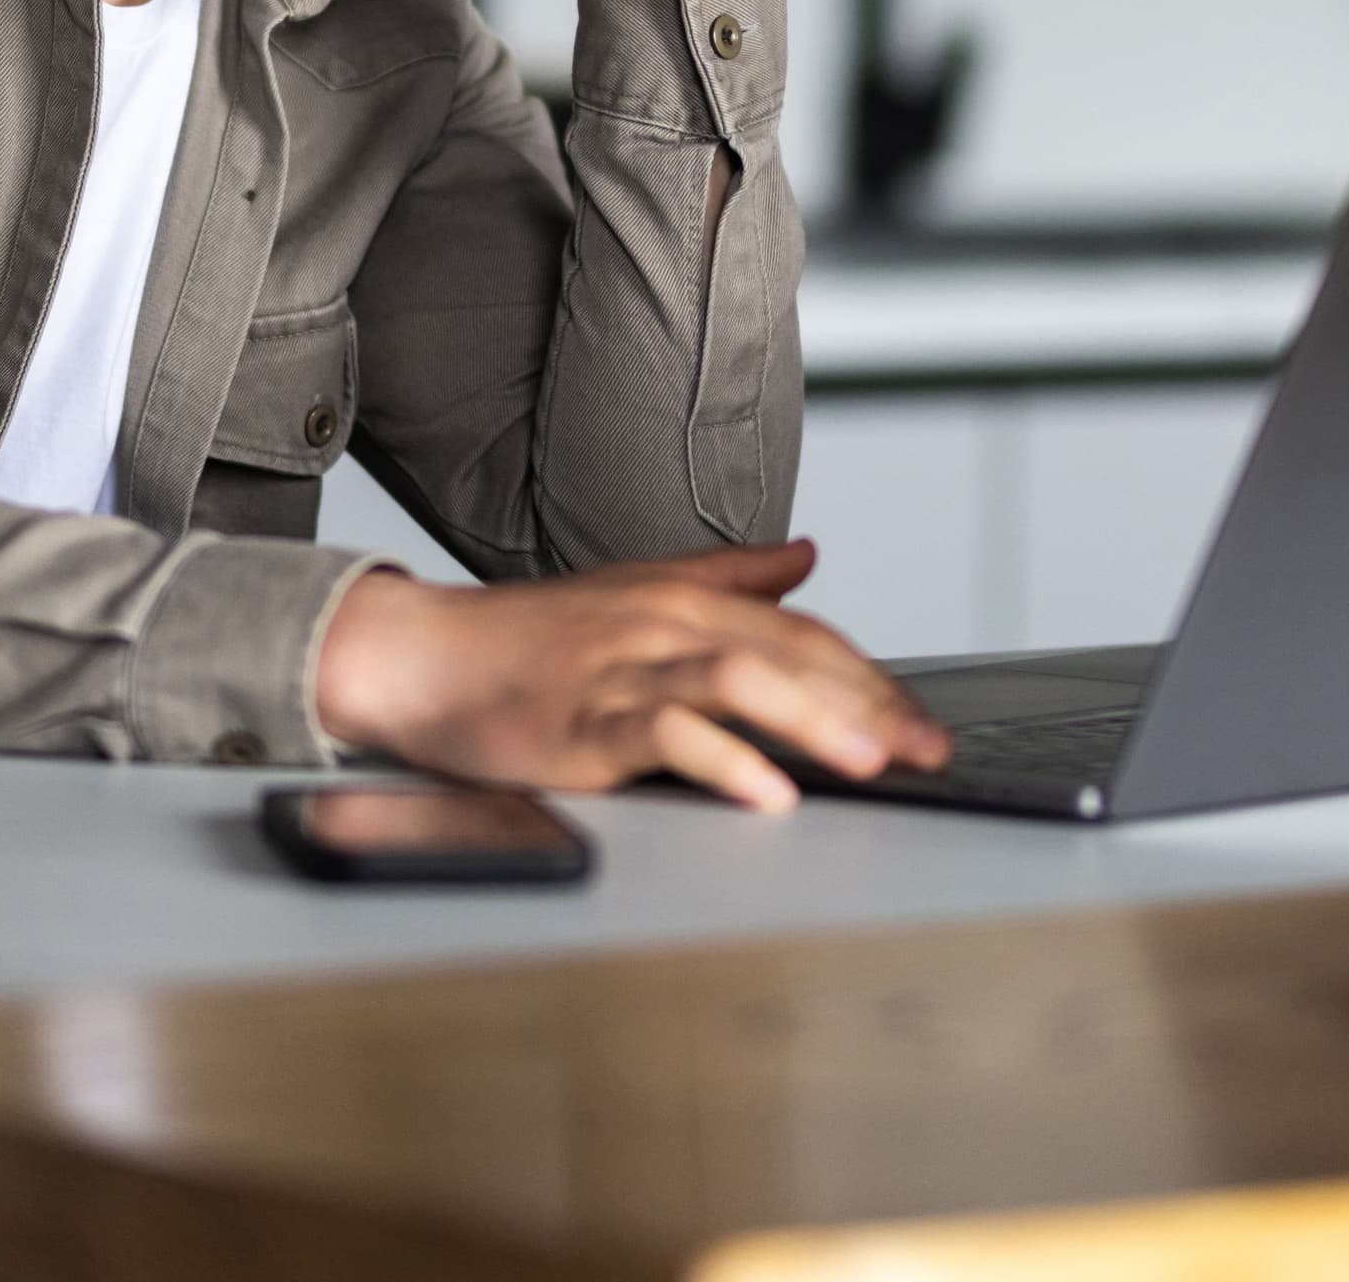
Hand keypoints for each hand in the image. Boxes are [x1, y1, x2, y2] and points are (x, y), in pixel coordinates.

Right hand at [310, 540, 950, 811]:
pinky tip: (766, 791)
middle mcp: (664, 627)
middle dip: (869, 705)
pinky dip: (721, 761)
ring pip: (737, 682)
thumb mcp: (639, 590)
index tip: (925, 725)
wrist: (422, 656)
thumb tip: (806, 556)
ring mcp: (624, 673)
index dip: (873, 680)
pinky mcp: (583, 722)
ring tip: (868, 762)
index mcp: (685, 602)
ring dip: (811, 721)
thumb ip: (729, 577)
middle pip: (788, 657)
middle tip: (927, 750)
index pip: (804, 636)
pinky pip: (664, 736)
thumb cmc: (528, 638)